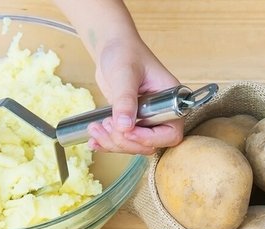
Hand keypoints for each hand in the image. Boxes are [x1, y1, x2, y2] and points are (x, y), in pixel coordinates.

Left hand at [87, 37, 183, 154]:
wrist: (112, 48)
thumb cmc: (125, 52)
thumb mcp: (124, 75)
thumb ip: (125, 100)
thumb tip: (124, 126)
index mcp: (170, 100)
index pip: (170, 133)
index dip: (149, 138)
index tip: (127, 131)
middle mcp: (160, 113)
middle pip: (149, 144)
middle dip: (125, 141)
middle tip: (106, 125)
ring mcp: (145, 119)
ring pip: (133, 145)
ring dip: (112, 143)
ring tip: (94, 128)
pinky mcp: (129, 121)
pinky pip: (121, 140)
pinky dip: (106, 143)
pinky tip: (93, 141)